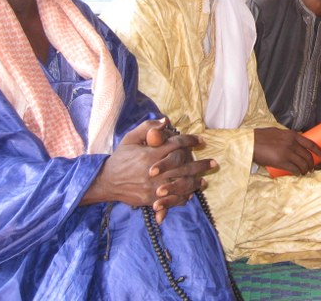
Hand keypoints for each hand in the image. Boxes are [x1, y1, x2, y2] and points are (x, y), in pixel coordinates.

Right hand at [83, 119, 213, 218]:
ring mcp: (152, 187)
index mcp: (150, 154)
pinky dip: (182, 197)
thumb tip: (165, 121)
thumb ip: (147, 128)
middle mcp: (153, 171)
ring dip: (195, 182)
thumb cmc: (120, 158)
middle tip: (214, 163)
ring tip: (205, 179)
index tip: (201, 140)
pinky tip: (191, 194)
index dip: (190, 141)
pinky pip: (170, 199)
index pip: (175, 145)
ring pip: (179, 184)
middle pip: (183, 167)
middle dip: (200, 164)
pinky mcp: (150, 199)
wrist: (106, 181)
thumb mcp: (130, 139)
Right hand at [253, 127, 320, 175]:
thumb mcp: (278, 132)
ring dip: (305, 170)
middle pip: (308, 156)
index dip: (319, 151)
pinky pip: (294, 169)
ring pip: (302, 164)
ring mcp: (287, 153)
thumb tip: (297, 140)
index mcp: (292, 135)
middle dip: (312, 163)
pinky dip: (298, 172)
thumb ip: (288, 136)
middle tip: (312, 168)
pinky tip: (298, 174)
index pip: (311, 144)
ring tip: (305, 172)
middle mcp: (292, 144)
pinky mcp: (281, 162)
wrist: (251, 143)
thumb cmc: (263, 137)